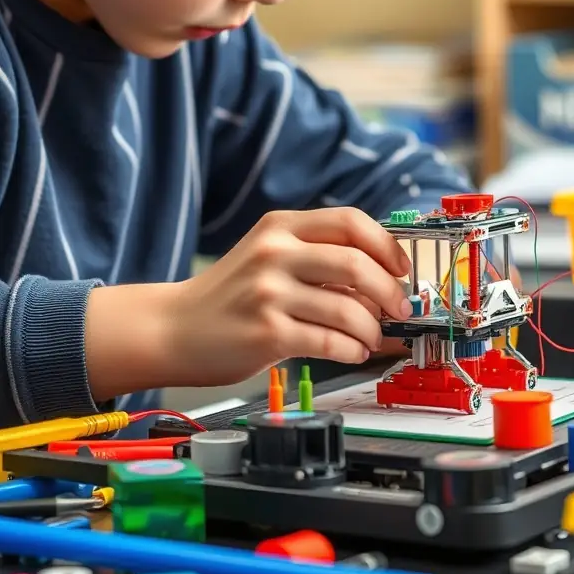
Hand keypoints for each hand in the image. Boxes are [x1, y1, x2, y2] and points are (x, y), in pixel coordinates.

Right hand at [168, 207, 411, 385]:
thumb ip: (317, 257)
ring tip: (370, 338)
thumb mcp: (267, 256)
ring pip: (349, 309)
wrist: (172, 329)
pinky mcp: (267, 334)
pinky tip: (351, 351)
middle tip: (398, 308)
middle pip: (356, 263)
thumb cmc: (228, 296)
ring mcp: (269, 293)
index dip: (387, 245)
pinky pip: (330, 342)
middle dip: (389, 290)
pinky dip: (352, 350)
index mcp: (280, 226)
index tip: (401, 268)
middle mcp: (274, 253)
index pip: (351, 221)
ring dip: (372, 329)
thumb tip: (383, 280)